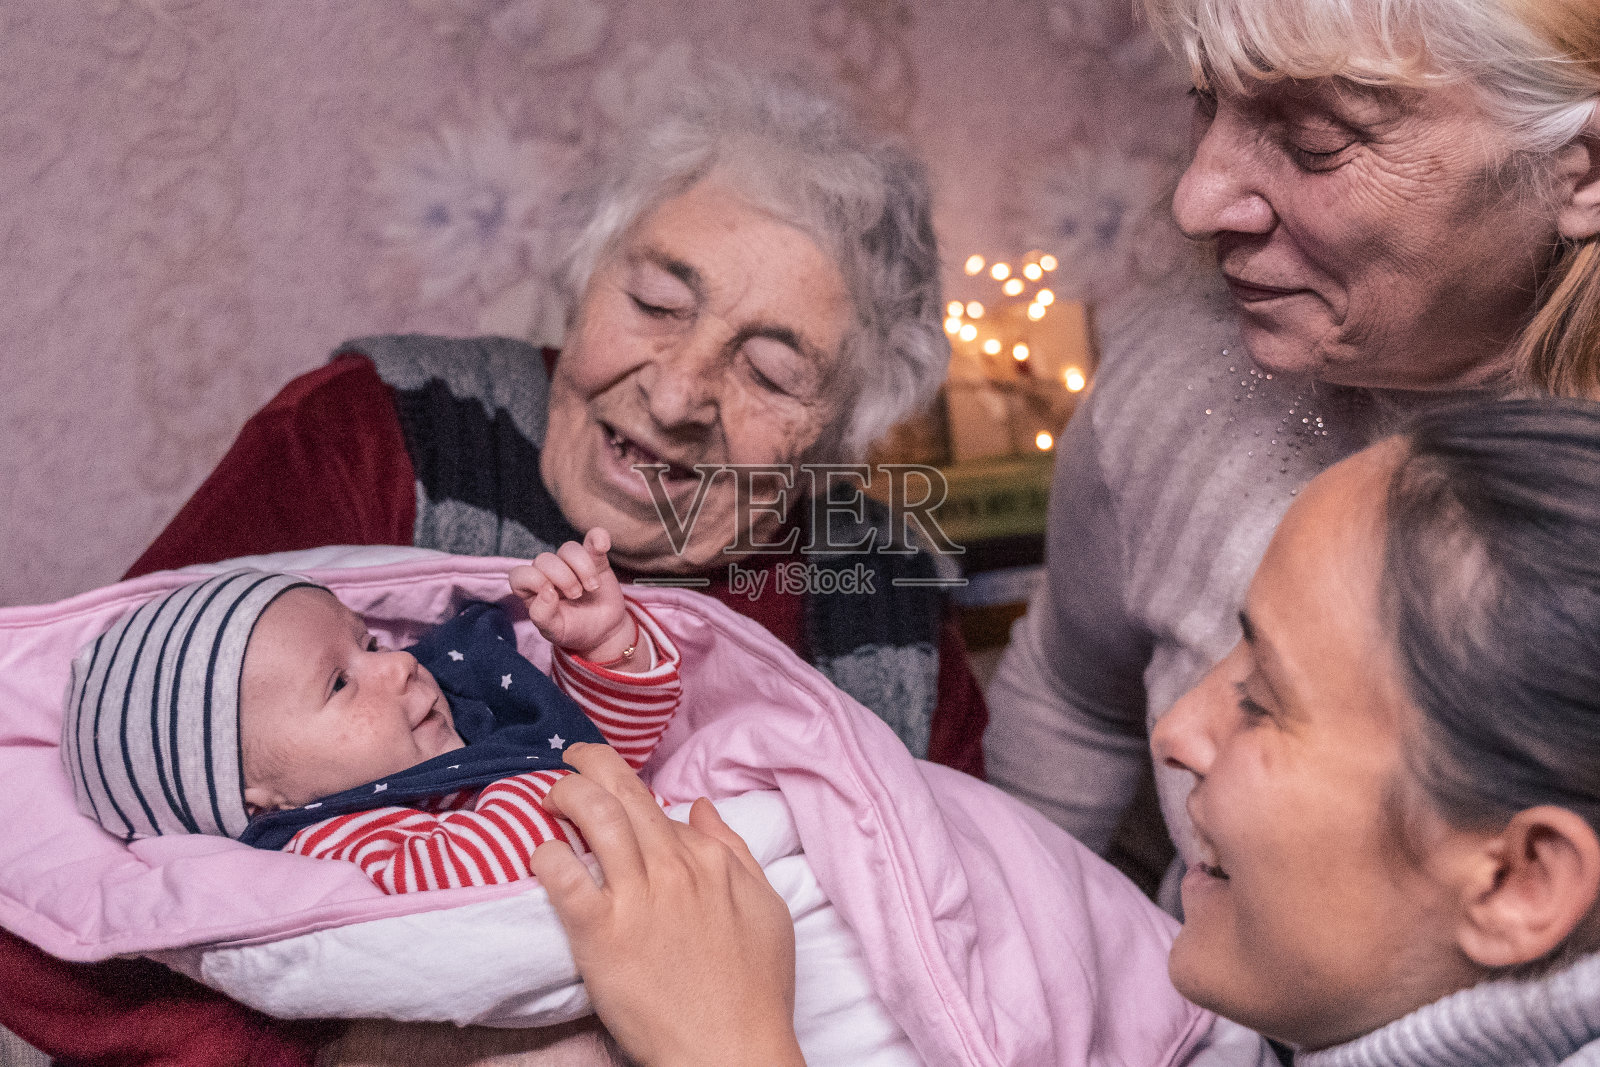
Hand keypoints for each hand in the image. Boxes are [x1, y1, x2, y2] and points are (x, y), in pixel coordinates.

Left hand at [510, 529, 637, 663]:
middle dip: (563, 578)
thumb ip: (543, 616)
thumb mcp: (555, 632)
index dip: (534, 580)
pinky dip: (598, 537)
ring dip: (583, 567)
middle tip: (576, 595)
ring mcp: (571, 563)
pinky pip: (594, 537)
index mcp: (531, 591)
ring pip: (569, 548)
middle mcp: (548, 573)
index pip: (520, 574)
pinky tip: (603, 547)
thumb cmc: (574, 630)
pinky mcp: (594, 558)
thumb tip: (547, 592)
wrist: (604, 631)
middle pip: (545, 559)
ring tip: (593, 587)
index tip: (552, 595)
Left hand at [531, 744, 803, 1066]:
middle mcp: (673, 867)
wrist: (733, 1051)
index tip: (619, 799)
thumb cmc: (756, 989)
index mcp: (711, 860)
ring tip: (550, 795)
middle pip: (625, 794)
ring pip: (595, 817)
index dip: (636, 800)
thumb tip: (699, 807)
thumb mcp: (766, 908)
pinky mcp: (600, 935)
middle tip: (572, 759)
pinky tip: (540, 851)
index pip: (662, 809)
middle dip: (592, 764)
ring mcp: (637, 899)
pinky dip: (547, 855)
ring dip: (568, 793)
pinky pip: (564, 878)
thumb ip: (733, 852)